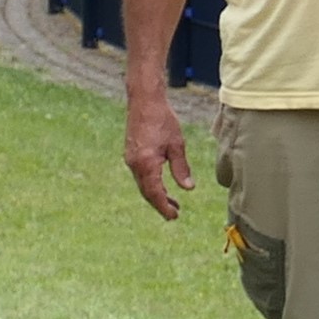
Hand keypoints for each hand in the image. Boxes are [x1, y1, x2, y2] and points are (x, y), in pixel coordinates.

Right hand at [124, 85, 192, 219]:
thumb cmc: (162, 120)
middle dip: (160, 204)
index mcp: (146, 164)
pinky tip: (161, 185)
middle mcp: (135, 164)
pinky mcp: (131, 154)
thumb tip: (188, 188)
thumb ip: (181, 168)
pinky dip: (151, 184)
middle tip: (174, 214)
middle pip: (147, 192)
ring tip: (172, 202)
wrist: (144, 102)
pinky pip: (140, 175)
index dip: (164, 207)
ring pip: (143, 184)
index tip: (173, 217)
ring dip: (156, 194)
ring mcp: (131, 159)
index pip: (155, 193)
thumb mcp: (177, 145)